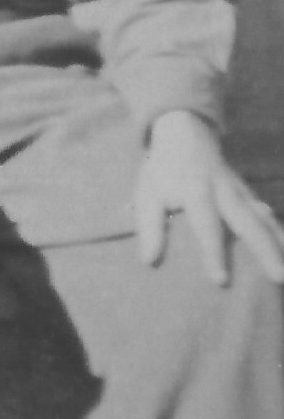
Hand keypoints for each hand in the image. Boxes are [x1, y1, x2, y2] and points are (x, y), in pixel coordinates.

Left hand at [135, 109, 283, 286]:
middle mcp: (226, 193)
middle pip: (250, 224)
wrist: (186, 136)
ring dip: (281, 244)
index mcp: (198, 192)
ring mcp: (242, 193)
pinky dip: (281, 232)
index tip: (221, 282)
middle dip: (266, 252)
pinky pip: (268, 216)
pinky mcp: (250, 195)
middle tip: (279, 278)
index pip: (207, 228)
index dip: (214, 255)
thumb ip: (149, 226)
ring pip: (266, 220)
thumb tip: (149, 261)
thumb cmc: (161, 172)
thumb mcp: (146, 195)